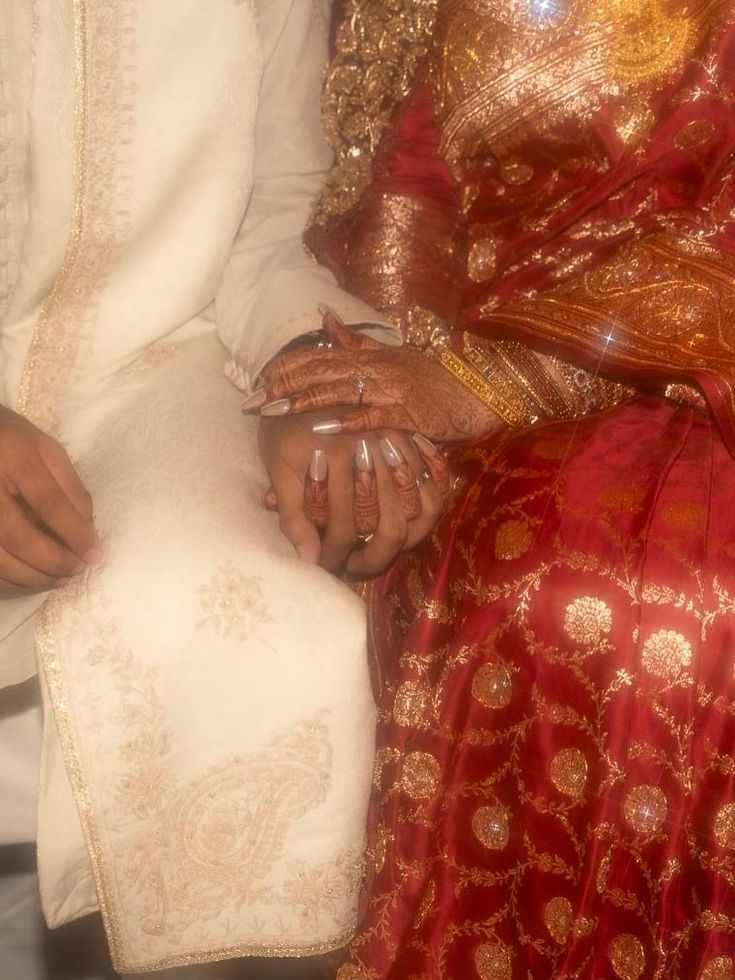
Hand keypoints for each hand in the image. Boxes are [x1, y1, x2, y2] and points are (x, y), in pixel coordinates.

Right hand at [0, 406, 99, 595]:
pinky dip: (9, 582)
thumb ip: (70, 487)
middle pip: (16, 536)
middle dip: (52, 561)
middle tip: (76, 571)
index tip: (94, 554)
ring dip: (31, 578)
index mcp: (12, 454)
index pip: (47, 501)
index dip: (73, 533)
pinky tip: (29, 580)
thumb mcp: (45, 450)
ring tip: (58, 579)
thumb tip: (88, 531)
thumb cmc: (10, 442)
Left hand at [247, 310, 502, 441]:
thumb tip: (322, 315)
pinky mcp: (408, 412)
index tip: (256, 382)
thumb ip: (354, 340)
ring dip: (302, 402)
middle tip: (250, 401)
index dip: (285, 368)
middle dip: (282, 386)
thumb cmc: (433, 381)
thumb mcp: (391, 354)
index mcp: (369, 354)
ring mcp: (391, 388)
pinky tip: (323, 429)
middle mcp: (376, 366)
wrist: (478, 392)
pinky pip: (373, 416)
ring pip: (339, 391)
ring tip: (272, 412)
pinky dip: (347, 421)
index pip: (317, 356)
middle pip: (320, 371)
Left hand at [258, 415, 446, 574]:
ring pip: (421, 507)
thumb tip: (310, 561)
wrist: (302, 372)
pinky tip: (410, 519)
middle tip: (354, 565)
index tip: (326, 568)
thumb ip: (294, 516)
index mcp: (338, 456)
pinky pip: (436, 477)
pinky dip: (428, 503)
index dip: (335, 557)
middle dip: (372, 556)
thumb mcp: (278, 467)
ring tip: (379, 549)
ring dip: (404, 537)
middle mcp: (376, 448)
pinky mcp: (413, 435)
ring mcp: (399, 440)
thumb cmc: (284, 424)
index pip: (347, 529)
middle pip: (391, 526)